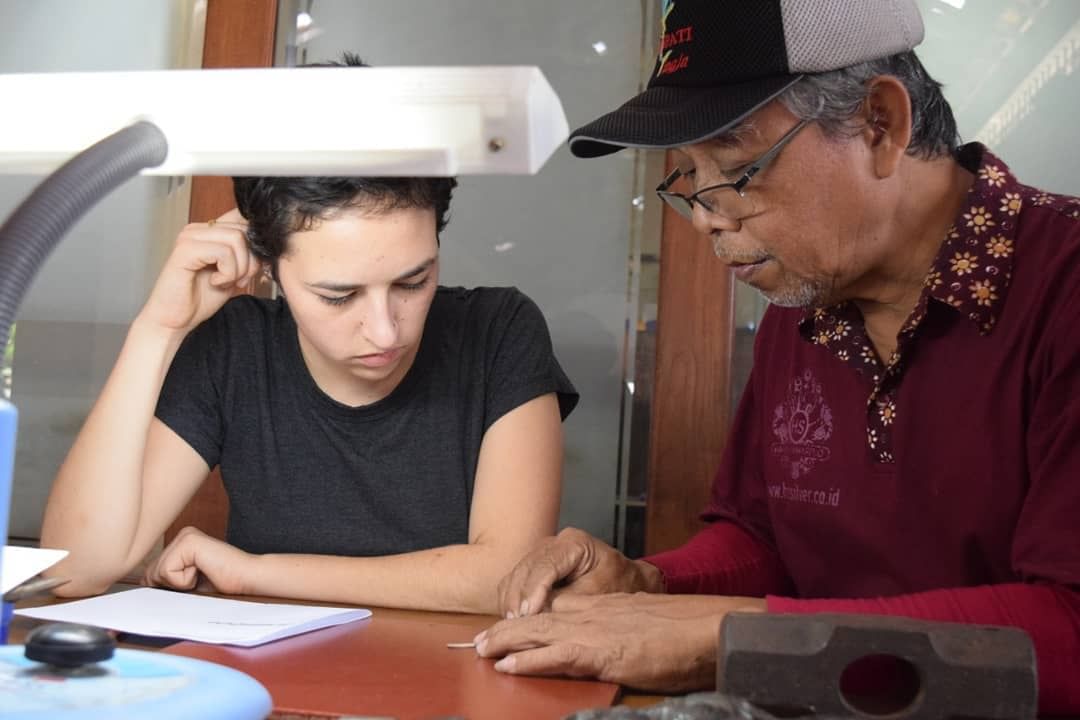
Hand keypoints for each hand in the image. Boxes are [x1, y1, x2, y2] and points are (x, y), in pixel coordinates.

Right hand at [137, 209, 260, 334]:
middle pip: (244, 229)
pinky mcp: (185, 250)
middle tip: (239, 280)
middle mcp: (198, 229)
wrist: (176, 320)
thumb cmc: (200, 298)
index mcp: (208, 231)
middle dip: (251, 260)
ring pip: (237, 239)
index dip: (256, 244)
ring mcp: (189, 237)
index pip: (243, 218)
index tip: (252, 268)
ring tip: (226, 282)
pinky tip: (215, 282)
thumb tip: (268, 243)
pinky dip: (227, 273)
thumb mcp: (234, 272)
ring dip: (239, 268)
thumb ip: (247, 254)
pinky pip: (223, 252)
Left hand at [143, 526, 253, 594]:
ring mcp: (186, 536)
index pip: (153, 570)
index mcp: (183, 542)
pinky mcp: (189, 542)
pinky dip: (184, 581)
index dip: (168, 585)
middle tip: (200, 579)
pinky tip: (203, 572)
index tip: (193, 582)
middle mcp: (183, 535)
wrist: (247, 580)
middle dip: (172, 585)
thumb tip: (143, 582)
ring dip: (180, 584)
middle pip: (152, 572)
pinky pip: (167, 572)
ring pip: (158, 573)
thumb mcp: (188, 583)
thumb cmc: (222, 584)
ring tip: (203, 575)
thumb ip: (167, 579)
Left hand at [475, 592, 765, 690]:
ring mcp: (596, 631)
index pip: (557, 608)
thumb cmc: (686, 631)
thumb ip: (623, 630)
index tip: (509, 625)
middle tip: (479, 640)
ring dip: (506, 643)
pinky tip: (508, 666)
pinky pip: (556, 656)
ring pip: (539, 633)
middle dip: (507, 630)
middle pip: (539, 618)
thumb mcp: (646, 623)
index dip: (529, 617)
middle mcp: (594, 613)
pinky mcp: (601, 653)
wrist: (708, 626)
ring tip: (480, 651)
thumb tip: (613, 644)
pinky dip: (528, 661)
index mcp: (605, 605)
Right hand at [497, 527, 662, 617]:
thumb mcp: (597, 595)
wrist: (627, 580)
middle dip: (517, 598)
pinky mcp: (535, 566)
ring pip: (515, 575)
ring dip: (510, 601)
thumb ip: (567, 603)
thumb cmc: (618, 586)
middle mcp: (554, 543)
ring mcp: (542, 552)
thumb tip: (535, 617)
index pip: (545, 565)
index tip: (526, 614)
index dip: (532, 590)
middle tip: (513, 626)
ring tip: (511, 627)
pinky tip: (513, 621)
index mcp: (574, 543)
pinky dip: (511, 600)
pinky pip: (515, 581)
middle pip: (525, 569)